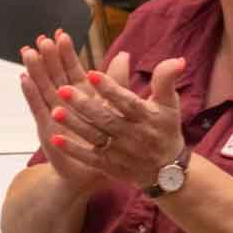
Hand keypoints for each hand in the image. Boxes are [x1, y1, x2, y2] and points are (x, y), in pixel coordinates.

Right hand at [19, 29, 104, 192]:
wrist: (92, 173)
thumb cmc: (106, 141)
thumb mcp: (116, 108)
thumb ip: (117, 81)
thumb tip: (125, 54)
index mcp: (82, 95)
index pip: (72, 69)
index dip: (67, 53)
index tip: (61, 34)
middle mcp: (65, 102)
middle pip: (55, 74)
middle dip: (49, 57)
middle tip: (43, 39)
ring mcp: (53, 113)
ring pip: (43, 87)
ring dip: (35, 70)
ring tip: (28, 52)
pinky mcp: (46, 128)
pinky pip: (37, 108)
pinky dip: (30, 94)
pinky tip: (24, 80)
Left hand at [43, 51, 188, 191]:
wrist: (168, 172)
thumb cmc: (165, 129)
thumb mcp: (169, 105)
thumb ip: (166, 81)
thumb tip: (177, 59)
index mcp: (146, 118)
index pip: (127, 102)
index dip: (110, 89)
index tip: (92, 74)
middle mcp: (132, 136)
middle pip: (106, 119)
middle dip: (84, 105)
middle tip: (62, 89)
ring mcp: (119, 152)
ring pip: (94, 137)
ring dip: (74, 125)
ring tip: (54, 111)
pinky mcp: (109, 166)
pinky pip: (89, 158)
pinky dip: (73, 150)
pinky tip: (55, 138)